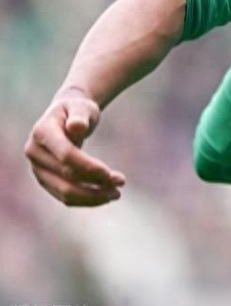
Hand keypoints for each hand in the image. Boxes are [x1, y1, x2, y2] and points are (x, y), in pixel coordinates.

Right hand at [25, 88, 124, 206]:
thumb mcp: (81, 107)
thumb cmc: (77, 109)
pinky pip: (64, 196)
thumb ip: (80, 116)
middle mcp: (35, 153)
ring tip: (116, 194)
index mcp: (42, 132)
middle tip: (121, 183)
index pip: (66, 155)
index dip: (89, 167)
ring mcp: (37, 168)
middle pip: (66, 177)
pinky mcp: (44, 179)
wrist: (66, 116)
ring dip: (92, 197)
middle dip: (95, 183)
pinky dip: (86, 199)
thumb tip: (76, 127)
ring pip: (64, 192)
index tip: (111, 174)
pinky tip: (105, 195)